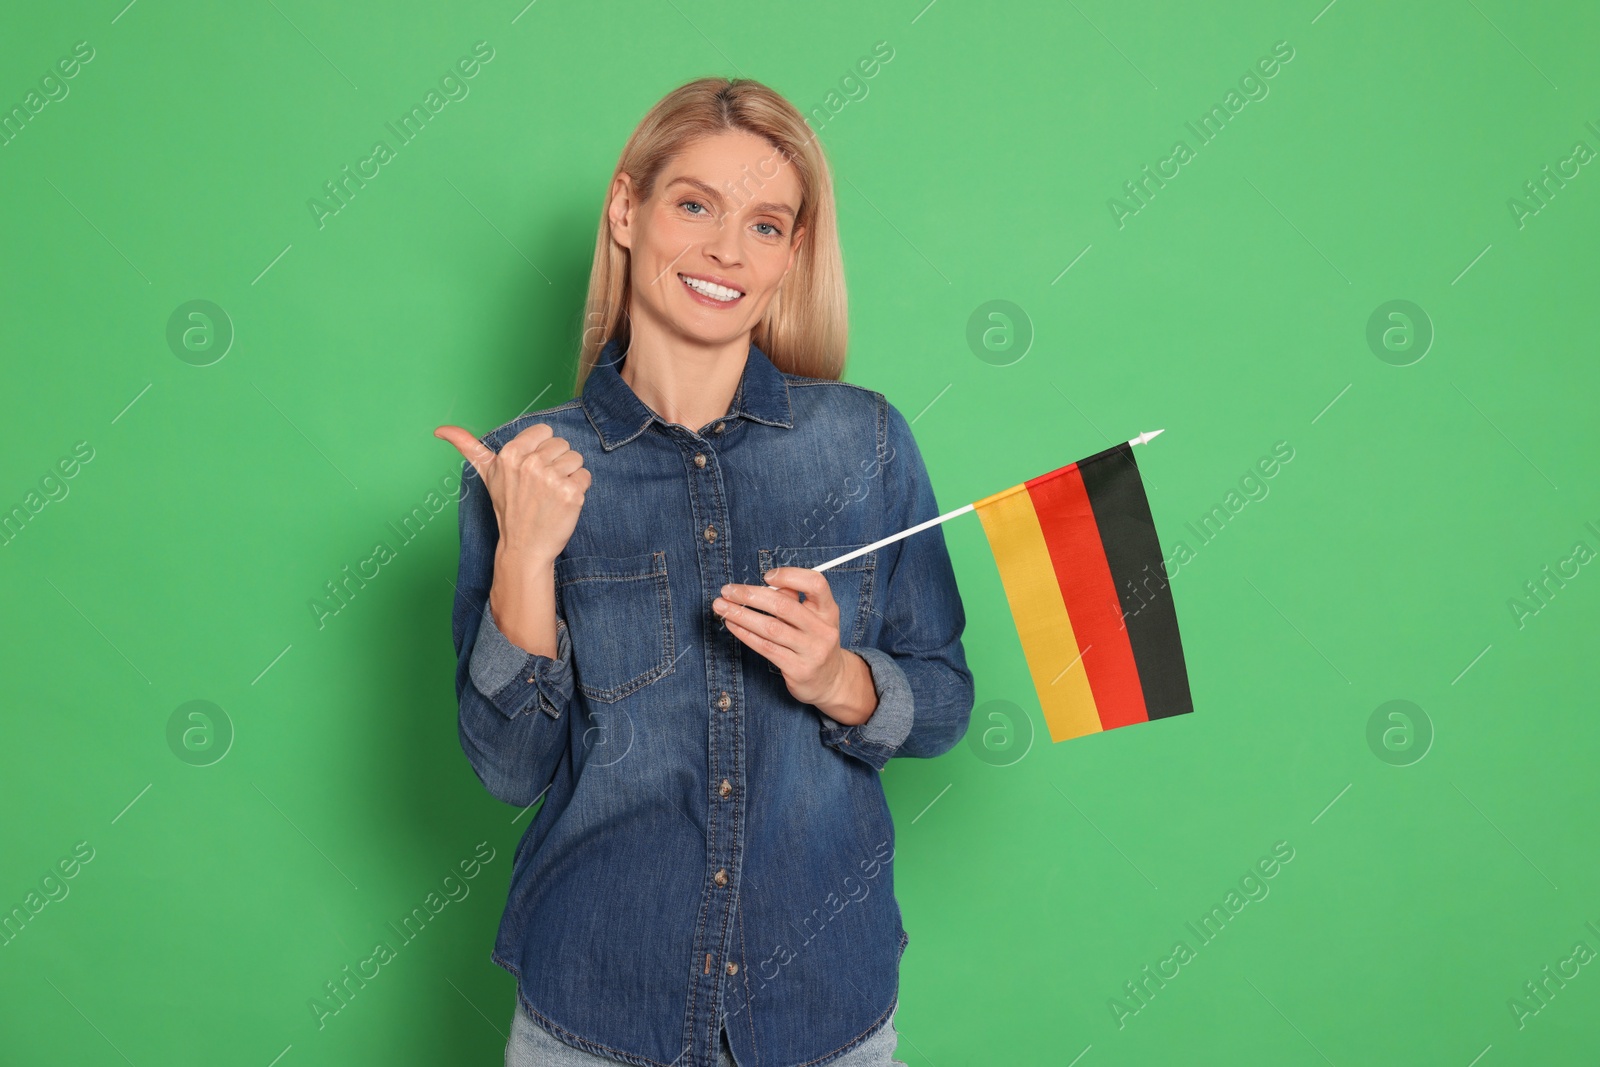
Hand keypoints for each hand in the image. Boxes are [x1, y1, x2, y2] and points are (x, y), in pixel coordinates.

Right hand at [433, 421, 589, 564]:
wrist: (524, 547)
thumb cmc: (508, 508)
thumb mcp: (486, 474)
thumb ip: (468, 446)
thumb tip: (440, 430)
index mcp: (510, 454)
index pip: (545, 431)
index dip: (542, 450)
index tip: (532, 469)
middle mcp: (530, 463)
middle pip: (562, 444)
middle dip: (556, 463)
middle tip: (542, 486)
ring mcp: (551, 479)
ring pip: (576, 458)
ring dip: (569, 475)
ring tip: (551, 494)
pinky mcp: (571, 493)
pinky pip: (586, 476)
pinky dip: (579, 489)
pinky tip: (562, 503)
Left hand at [714, 567, 877, 722]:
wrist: (830, 681)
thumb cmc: (815, 642)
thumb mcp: (814, 619)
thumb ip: (794, 601)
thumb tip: (763, 587)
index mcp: (829, 611)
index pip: (816, 584)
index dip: (791, 576)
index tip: (767, 576)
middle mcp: (823, 630)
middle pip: (785, 606)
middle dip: (751, 595)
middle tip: (728, 590)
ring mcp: (812, 651)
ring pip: (771, 628)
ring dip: (741, 615)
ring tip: (721, 606)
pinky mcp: (798, 669)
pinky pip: (765, 647)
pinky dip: (745, 634)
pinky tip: (732, 624)